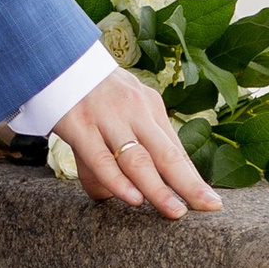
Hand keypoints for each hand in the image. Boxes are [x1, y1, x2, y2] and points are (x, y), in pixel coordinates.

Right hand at [51, 73, 219, 216]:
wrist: (57, 56)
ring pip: (137, 159)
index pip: (176, 149)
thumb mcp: (125, 103)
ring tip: (175, 211)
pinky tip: (133, 198)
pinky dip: (118, 180)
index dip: (194, 177)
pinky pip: (100, 158)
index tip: (212, 202)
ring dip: (157, 188)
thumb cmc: (94, 90)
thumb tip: (145, 182)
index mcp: (150, 105)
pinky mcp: (78, 125)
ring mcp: (106, 118)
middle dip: (188, 184)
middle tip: (207, 207)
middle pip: (166, 154)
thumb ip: (138, 136)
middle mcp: (133, 110)